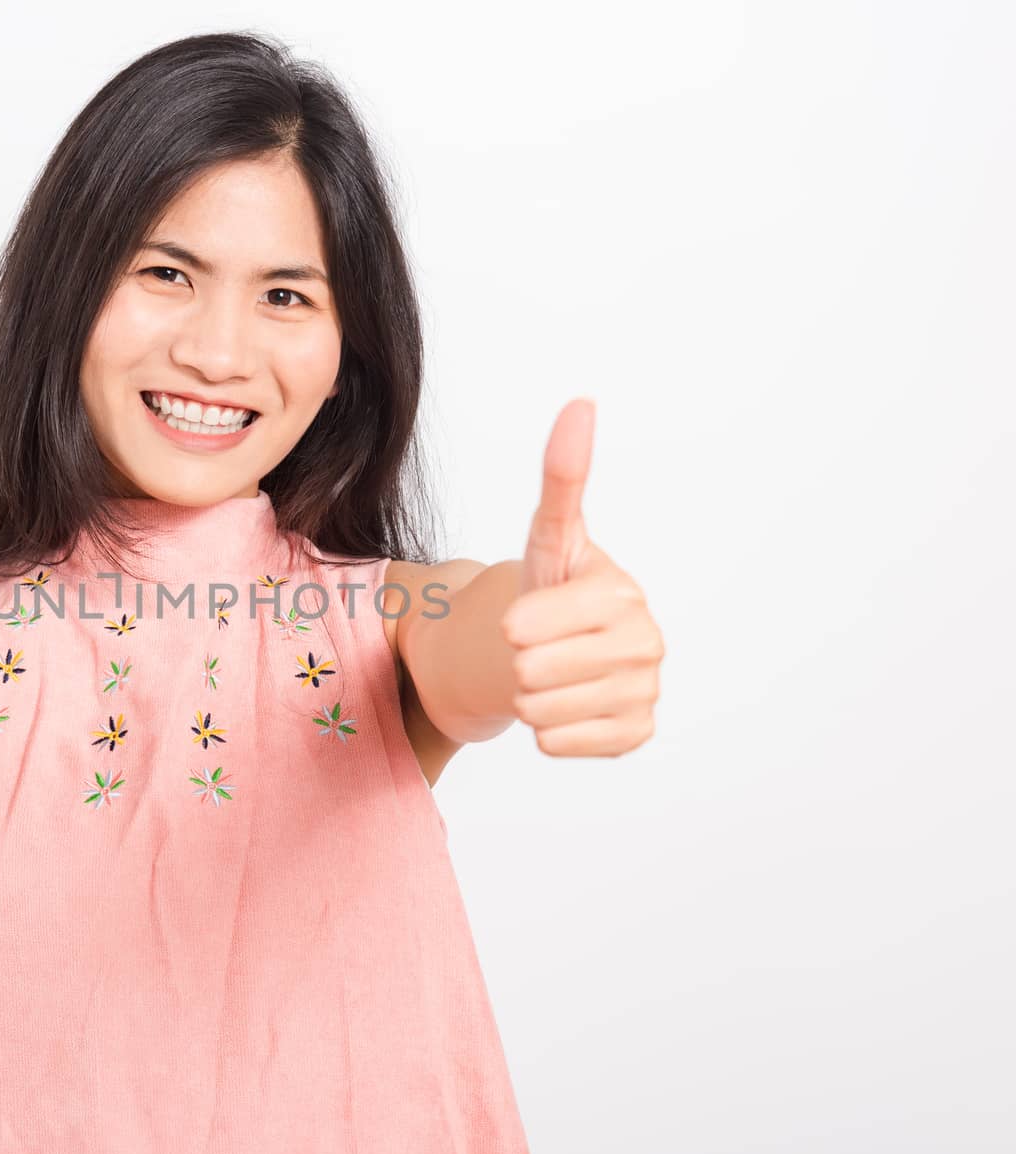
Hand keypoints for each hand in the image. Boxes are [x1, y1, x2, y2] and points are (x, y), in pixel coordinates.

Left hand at [500, 399, 663, 756]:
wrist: (563, 645)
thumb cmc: (553, 587)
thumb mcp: (548, 537)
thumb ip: (562, 477)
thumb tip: (581, 403)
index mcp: (622, 593)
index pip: (526, 629)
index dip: (512, 625)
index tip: (524, 618)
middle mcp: (646, 642)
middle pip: (530, 672)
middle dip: (520, 661)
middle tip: (540, 646)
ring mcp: (647, 692)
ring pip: (540, 711)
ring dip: (531, 697)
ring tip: (551, 673)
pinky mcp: (638, 734)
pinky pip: (561, 744)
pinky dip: (550, 731)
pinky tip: (566, 703)